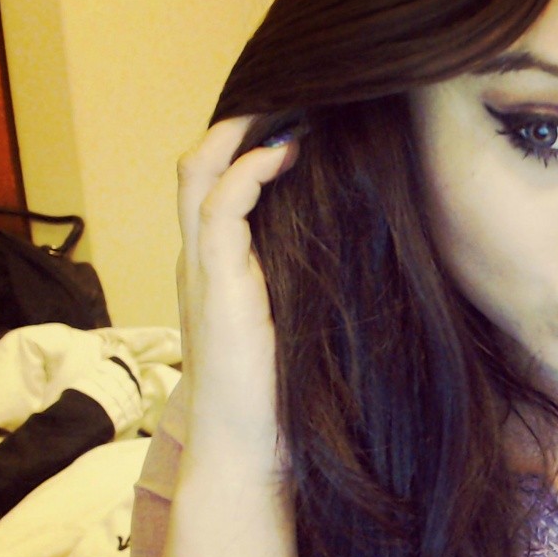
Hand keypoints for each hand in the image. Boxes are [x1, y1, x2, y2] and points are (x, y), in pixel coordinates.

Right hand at [175, 117, 296, 467]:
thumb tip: (359, 263)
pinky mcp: (214, 283)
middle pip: (198, 167)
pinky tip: (286, 154)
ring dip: (240, 134)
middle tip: (290, 104)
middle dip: (239, 127)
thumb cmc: (277, 401)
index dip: (247, 149)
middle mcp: (202, 262)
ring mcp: (202, 270)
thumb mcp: (294, 331)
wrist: (246, 452)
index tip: (299, 128)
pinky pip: (220, 206)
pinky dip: (249, 171)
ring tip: (287, 112)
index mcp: (219, 272)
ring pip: (198, 174)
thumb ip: (306, 292)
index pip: (216, 188)